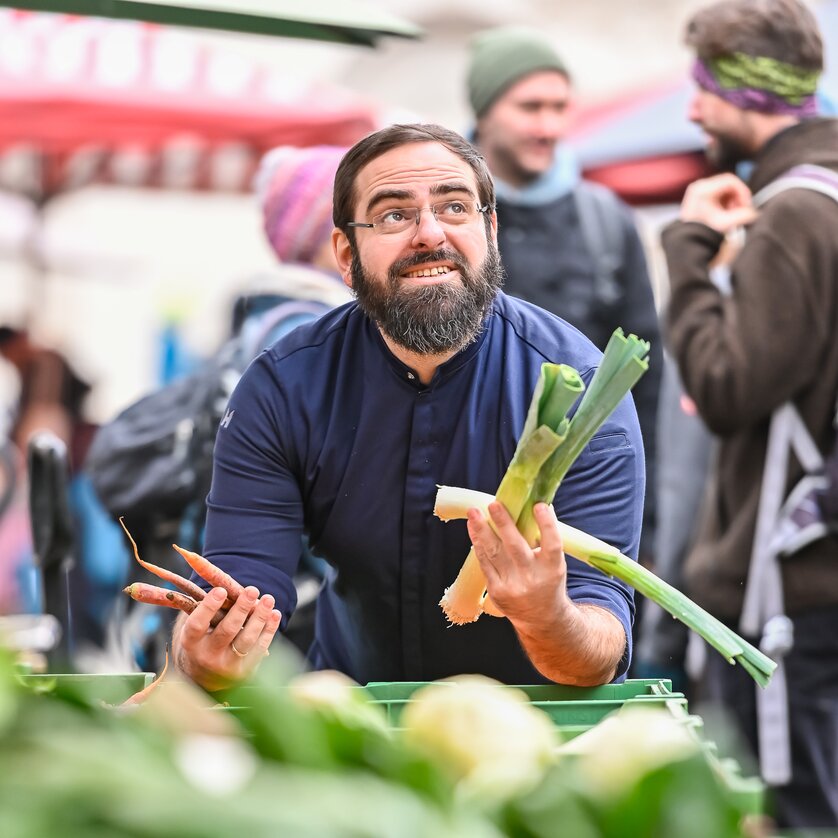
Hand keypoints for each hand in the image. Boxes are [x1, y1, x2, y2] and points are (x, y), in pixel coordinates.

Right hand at [174, 585, 281, 691]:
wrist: (204, 677)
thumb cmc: (202, 641)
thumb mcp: (197, 628)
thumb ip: (208, 609)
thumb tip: (226, 584)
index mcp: (191, 643)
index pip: (197, 625)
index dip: (208, 607)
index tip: (221, 590)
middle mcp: (208, 656)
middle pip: (227, 630)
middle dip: (241, 608)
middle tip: (252, 590)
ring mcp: (227, 665)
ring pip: (247, 639)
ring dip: (260, 617)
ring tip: (268, 599)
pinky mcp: (244, 671)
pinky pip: (260, 648)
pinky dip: (269, 630)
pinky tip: (274, 614)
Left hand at [467, 501, 571, 629]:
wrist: (542, 619)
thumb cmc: (548, 581)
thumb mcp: (555, 563)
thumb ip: (545, 538)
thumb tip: (538, 504)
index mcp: (553, 568)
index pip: (552, 543)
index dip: (547, 524)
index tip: (539, 505)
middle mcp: (533, 578)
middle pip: (516, 547)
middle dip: (504, 524)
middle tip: (494, 504)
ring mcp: (513, 586)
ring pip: (494, 554)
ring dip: (481, 531)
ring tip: (473, 512)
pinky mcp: (496, 591)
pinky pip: (485, 564)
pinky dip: (478, 544)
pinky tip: (473, 529)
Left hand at [680, 173, 758, 232]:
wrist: (687, 240)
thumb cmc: (702, 233)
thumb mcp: (724, 224)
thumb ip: (742, 216)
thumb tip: (754, 212)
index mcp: (703, 189)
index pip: (730, 180)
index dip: (743, 191)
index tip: (747, 205)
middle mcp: (699, 186)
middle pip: (728, 184)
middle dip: (738, 197)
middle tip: (741, 211)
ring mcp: (698, 190)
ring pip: (724, 189)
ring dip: (733, 200)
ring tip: (732, 215)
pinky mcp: (699, 196)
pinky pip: (719, 193)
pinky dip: (726, 202)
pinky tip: (726, 214)